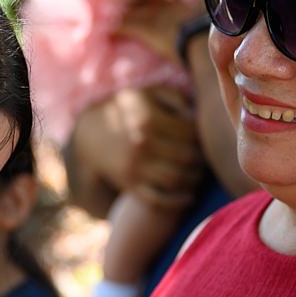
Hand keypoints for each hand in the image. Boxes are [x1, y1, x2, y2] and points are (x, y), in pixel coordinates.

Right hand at [65, 87, 202, 217]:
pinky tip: (189, 196)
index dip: (203, 138)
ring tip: (198, 174)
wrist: (90, 133)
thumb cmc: (127, 110)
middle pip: (187, 157)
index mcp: (148, 119)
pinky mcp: (129, 185)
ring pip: (176, 179)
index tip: (205, 140)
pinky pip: (157, 200)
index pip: (190, 133)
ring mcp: (134, 167)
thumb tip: (197, 115)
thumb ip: (176, 98)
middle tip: (205, 159)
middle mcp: (141, 144)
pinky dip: (177, 202)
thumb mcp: (148, 94)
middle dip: (202, 160)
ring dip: (194, 180)